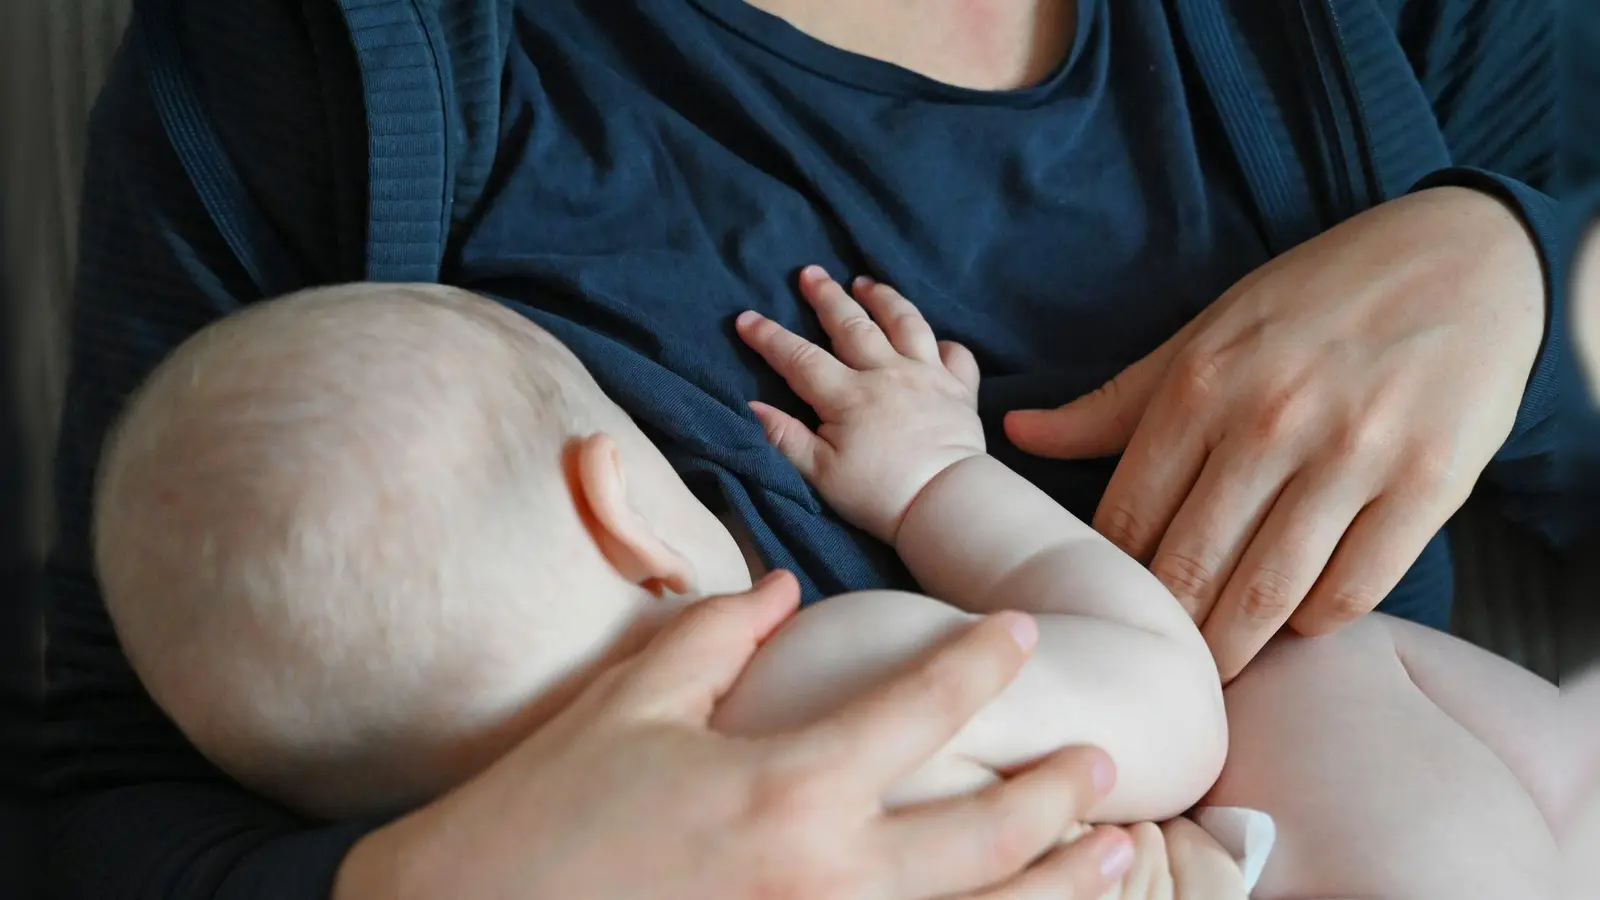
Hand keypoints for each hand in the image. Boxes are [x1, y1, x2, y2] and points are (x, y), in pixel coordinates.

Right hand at [335, 572, 1135, 899]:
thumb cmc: (546, 811)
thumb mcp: (632, 701)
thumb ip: (719, 633)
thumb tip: (779, 587)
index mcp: (788, 785)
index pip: (922, 709)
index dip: (983, 664)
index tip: (1022, 633)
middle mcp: (826, 875)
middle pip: (986, 837)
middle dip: (1059, 797)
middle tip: (1109, 764)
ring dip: (1059, 887)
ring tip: (1122, 855)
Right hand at [737, 266, 984, 542]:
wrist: (946, 504)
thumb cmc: (879, 494)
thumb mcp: (820, 474)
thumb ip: (785, 437)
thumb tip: (752, 405)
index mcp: (848, 395)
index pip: (799, 358)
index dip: (769, 337)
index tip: (746, 318)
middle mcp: (887, 373)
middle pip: (851, 324)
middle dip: (826, 296)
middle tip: (810, 272)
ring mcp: (927, 376)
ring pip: (905, 322)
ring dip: (883, 299)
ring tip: (866, 283)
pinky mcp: (960, 390)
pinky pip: (956, 354)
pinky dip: (945, 343)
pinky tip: (934, 339)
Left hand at [1006, 187, 1545, 679]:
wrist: (1464, 254)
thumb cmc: (1318, 298)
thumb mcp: (1206, 333)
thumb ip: (1115, 402)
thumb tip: (1018, 432)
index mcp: (1199, 386)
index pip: (1126, 519)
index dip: (1110, 580)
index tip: (1107, 612)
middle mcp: (1268, 423)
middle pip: (1189, 569)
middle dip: (1166, 631)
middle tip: (1154, 665)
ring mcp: (1351, 455)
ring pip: (1267, 595)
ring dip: (1235, 647)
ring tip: (1216, 672)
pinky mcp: (1429, 484)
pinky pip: (1353, 589)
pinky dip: (1317, 623)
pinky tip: (1298, 624)